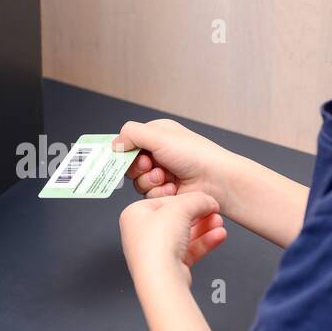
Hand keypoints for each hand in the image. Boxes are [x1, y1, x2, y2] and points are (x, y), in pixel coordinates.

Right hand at [114, 119, 234, 205]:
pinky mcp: (166, 192)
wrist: (217, 181)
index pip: (129, 142)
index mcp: (157, 134)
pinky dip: (159, 193)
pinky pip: (149, 196)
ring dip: (150, 182)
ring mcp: (163, 173)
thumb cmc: (195, 155)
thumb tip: (114, 144)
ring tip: (166, 179)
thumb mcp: (160, 136)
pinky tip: (173, 190)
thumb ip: (132, 134)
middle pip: (130, 165)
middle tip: (151, 166)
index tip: (127, 156)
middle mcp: (159, 153)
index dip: (125, 151)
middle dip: (139, 168)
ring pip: (138, 182)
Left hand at [119, 192, 227, 290]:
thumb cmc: (156, 245)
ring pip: (184, 235)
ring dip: (204, 227)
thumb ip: (197, 200)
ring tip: (218, 223)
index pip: (165, 201)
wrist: (161, 279)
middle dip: (199, 214)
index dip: (187, 199)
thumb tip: (207, 200)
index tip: (203, 199)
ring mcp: (155, 251)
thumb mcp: (179, 209)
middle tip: (213, 210)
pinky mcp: (169, 265)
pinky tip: (218, 236)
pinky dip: (204, 242)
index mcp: (134, 215)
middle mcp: (142, 233)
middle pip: (176, 219)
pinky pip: (189, 250)